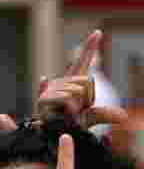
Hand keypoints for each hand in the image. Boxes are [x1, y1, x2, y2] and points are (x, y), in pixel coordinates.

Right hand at [0, 31, 127, 130]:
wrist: (51, 136)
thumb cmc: (68, 125)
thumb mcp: (89, 119)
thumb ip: (104, 115)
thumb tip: (124, 117)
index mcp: (72, 82)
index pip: (82, 62)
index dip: (90, 48)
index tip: (98, 32)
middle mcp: (60, 82)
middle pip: (86, 82)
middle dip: (87, 99)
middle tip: (75, 111)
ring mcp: (51, 89)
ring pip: (76, 91)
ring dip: (76, 107)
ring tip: (65, 114)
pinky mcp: (43, 98)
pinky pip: (62, 96)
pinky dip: (57, 97)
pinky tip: (44, 80)